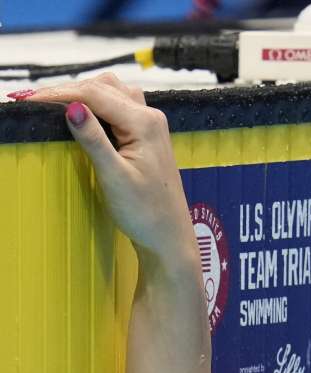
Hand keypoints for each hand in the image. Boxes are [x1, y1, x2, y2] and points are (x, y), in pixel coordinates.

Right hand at [24, 73, 195, 263]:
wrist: (168, 234)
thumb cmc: (145, 211)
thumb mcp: (114, 176)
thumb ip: (94, 140)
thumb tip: (72, 107)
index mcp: (144, 123)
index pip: (95, 94)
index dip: (59, 93)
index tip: (27, 99)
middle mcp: (150, 117)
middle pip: (103, 87)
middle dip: (68, 90)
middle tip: (34, 101)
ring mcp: (150, 125)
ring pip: (112, 92)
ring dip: (83, 93)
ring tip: (52, 104)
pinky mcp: (145, 135)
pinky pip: (118, 106)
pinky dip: (96, 103)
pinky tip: (80, 114)